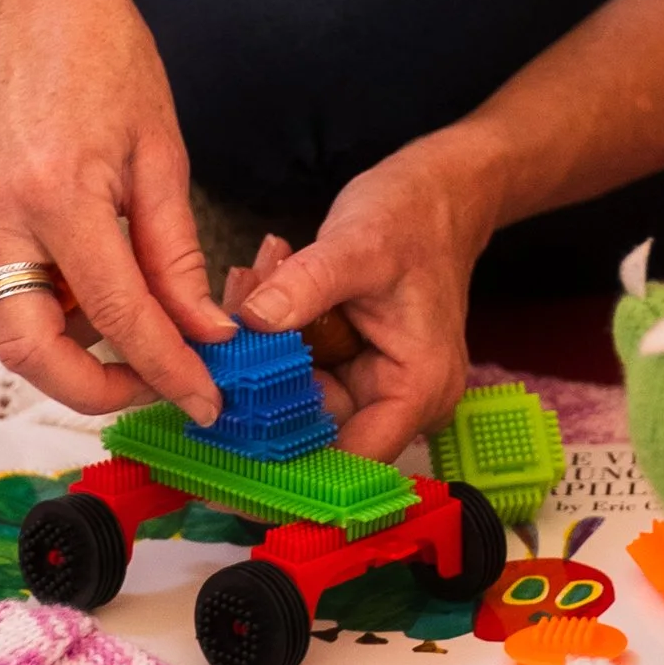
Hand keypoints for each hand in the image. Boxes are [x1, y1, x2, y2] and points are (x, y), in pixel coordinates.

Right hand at [0, 0, 230, 424]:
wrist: (35, 4)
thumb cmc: (107, 60)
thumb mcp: (162, 154)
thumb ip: (176, 255)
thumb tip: (204, 331)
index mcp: (56, 192)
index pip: (115, 313)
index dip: (165, 366)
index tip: (205, 396)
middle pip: (30, 352)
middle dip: (96, 391)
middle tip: (159, 386)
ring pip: (7, 335)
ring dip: (71, 357)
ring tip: (138, 341)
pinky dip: (48, 319)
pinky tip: (95, 300)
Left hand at [228, 135, 492, 459]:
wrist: (438, 194)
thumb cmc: (415, 218)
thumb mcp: (358, 245)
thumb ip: (306, 284)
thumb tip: (251, 322)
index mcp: (416, 389)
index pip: (348, 462)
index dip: (287, 470)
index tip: (225, 457)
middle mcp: (397, 399)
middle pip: (309, 428)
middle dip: (260, 382)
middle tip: (229, 321)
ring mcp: (370, 382)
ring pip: (293, 394)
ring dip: (261, 347)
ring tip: (251, 280)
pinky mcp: (348, 363)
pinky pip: (295, 366)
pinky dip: (272, 331)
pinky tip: (262, 280)